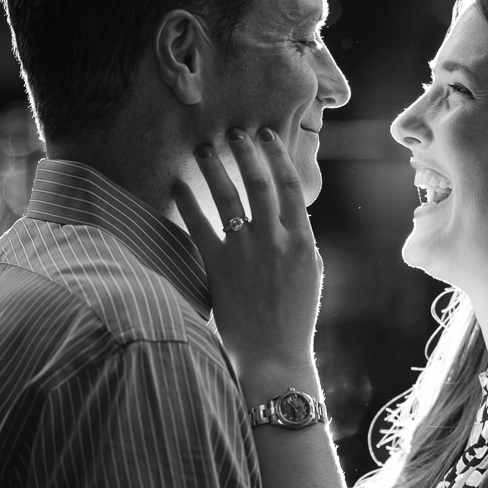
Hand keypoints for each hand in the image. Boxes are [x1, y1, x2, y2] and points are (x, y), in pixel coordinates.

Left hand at [171, 126, 323, 398]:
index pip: (290, 185)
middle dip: (244, 151)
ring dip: (215, 168)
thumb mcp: (309, 276)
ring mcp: (246, 252)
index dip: (277, 155)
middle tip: (233, 131)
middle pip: (258, 181)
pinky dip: (188, 202)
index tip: (267, 136)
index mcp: (302, 240)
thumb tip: (292, 214)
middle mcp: (275, 240)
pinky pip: (200, 225)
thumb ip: (301, 242)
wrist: (275, 355)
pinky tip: (178, 184)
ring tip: (203, 148)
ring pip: (228, 196)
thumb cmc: (294, 319)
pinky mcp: (219, 267)